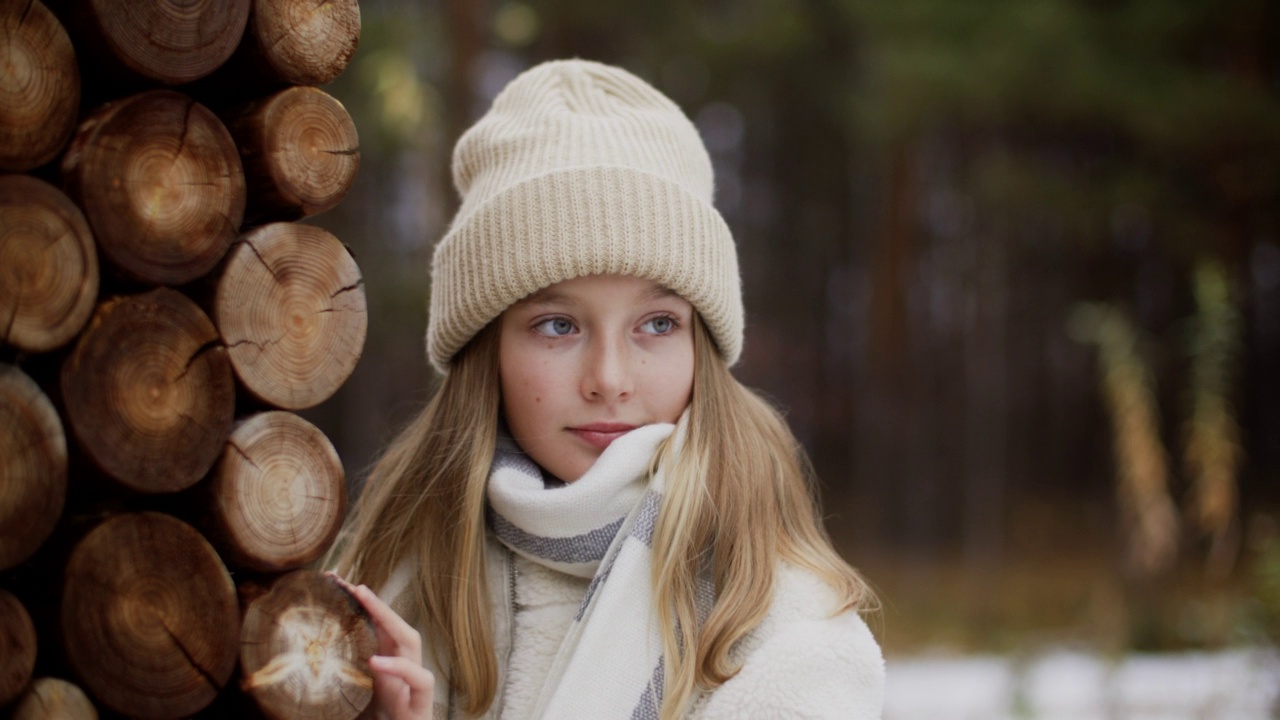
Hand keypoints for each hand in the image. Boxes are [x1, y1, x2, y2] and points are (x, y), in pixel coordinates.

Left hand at [328, 572, 434, 719]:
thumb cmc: (376, 719)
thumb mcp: (351, 696)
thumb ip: (334, 681)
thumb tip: (299, 666)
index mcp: (387, 662)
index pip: (378, 626)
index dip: (361, 604)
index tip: (337, 583)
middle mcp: (404, 665)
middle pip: (395, 625)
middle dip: (377, 603)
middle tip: (353, 586)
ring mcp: (415, 681)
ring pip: (411, 641)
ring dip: (389, 619)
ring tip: (366, 601)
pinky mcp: (422, 700)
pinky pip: (419, 678)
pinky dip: (399, 667)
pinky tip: (376, 661)